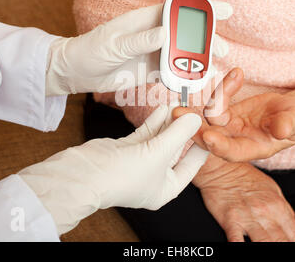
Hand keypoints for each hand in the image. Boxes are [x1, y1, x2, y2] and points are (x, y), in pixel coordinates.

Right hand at [19, 105, 208, 234]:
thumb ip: (178, 133)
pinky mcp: (128, 150)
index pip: (192, 166)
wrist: (84, 174)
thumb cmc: (122, 175)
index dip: (202, 146)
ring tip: (180, 104)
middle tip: (194, 111)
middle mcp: (155, 177)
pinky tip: (163, 108)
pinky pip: (147, 134)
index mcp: (166, 188)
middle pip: (176, 150)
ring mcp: (140, 162)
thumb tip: (195, 118)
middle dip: (184, 130)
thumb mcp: (159, 153)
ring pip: (161, 139)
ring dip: (169, 123)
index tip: (210, 128)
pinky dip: (155, 121)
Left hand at [45, 1, 232, 94]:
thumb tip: (165, 33)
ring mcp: (153, 54)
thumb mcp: (114, 44)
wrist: (78, 72)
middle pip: (186, 34)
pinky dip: (182, 78)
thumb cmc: (90, 50)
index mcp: (145, 20)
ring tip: (212, 68)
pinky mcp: (149, 71)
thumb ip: (139, 40)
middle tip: (220, 50)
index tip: (223, 10)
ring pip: (181, 55)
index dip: (202, 8)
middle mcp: (153, 35)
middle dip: (206, 40)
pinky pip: (170, 74)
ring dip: (197, 61)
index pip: (178, 9)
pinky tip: (194, 82)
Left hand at [175, 68, 294, 161]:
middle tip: (179, 114)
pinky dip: (226, 87)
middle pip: (212, 135)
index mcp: (254, 148)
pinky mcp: (230, 112)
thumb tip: (281, 130)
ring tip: (225, 81)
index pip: (232, 151)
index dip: (219, 145)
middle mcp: (239, 139)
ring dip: (211, 100)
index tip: (207, 136)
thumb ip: (288, 125)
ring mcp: (232, 126)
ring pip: (212, 116)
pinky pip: (221, 99)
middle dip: (194, 127)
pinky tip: (237, 74)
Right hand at [193, 155, 294, 241]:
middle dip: (284, 248)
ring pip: (264, 243)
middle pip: (282, 242)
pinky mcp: (230, 219)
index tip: (293, 248)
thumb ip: (283, 209)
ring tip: (265, 250)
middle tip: (281, 250)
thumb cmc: (245, 176)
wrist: (222, 167)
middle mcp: (265, 212)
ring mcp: (247, 217)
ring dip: (266, 248)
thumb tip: (291, 226)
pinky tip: (242, 247)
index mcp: (278, 205)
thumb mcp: (272, 188)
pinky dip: (240, 246)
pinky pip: (237, 240)